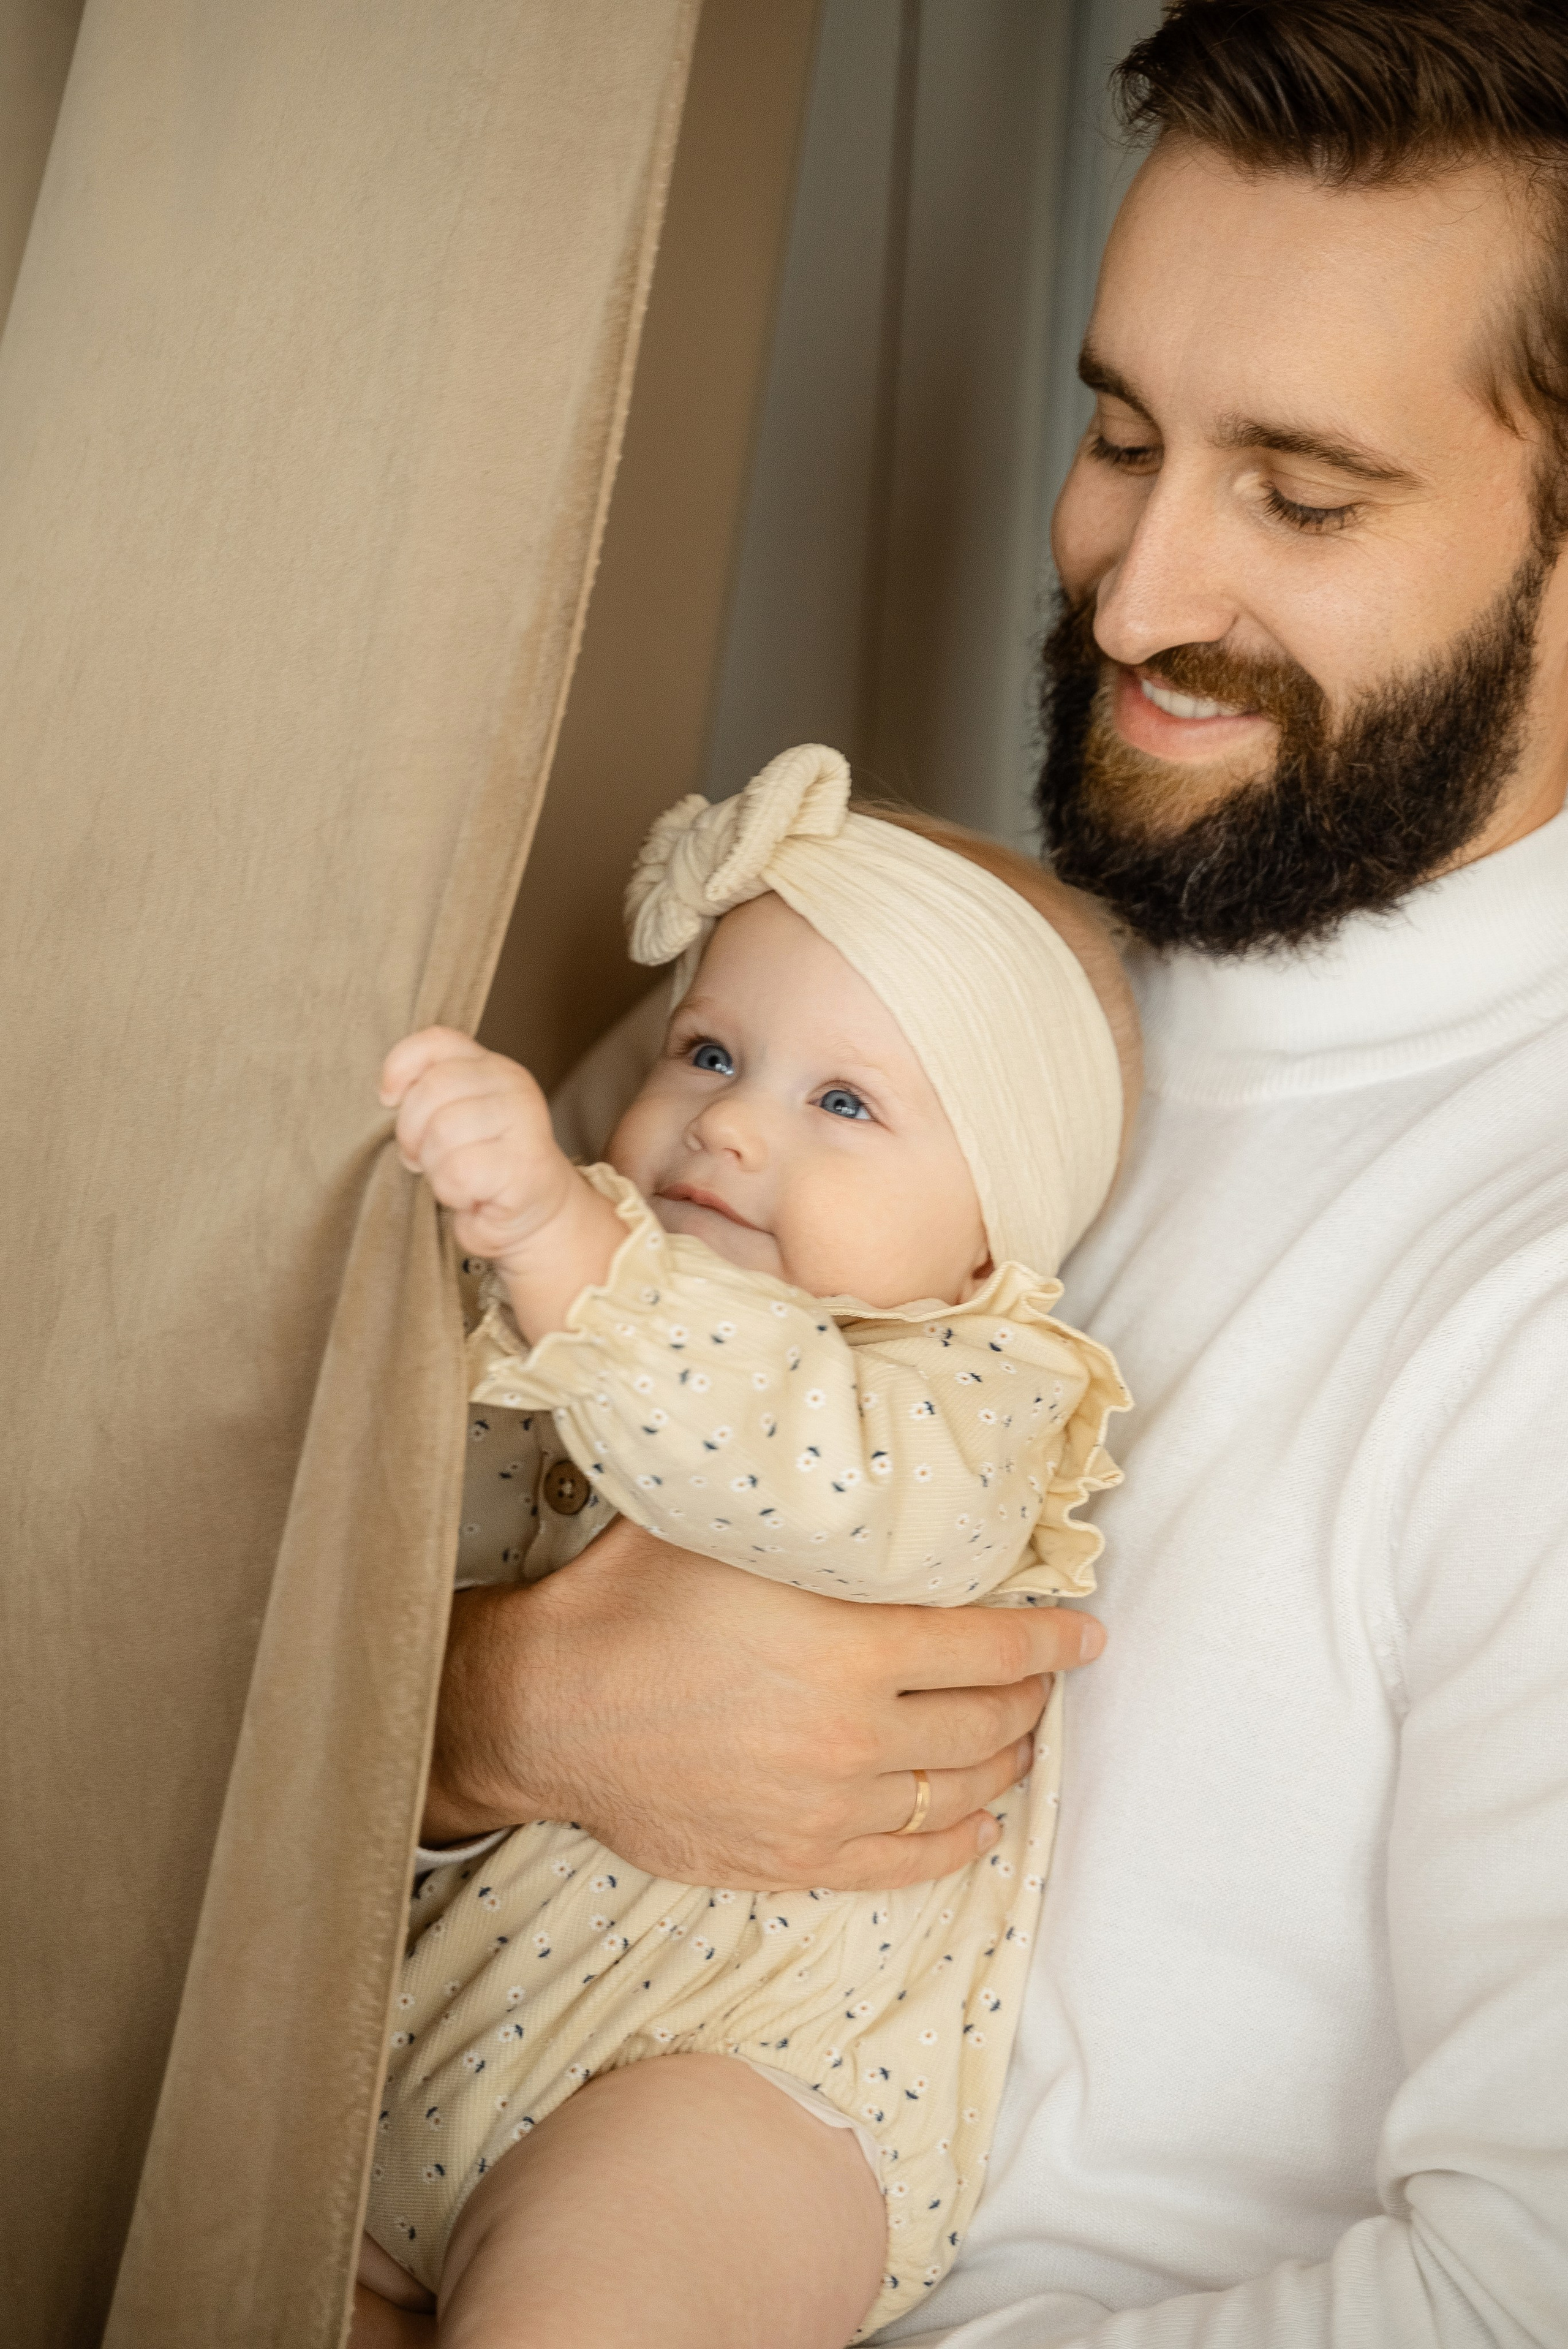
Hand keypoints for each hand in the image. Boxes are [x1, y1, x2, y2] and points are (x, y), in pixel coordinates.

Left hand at [379, 1027, 620, 1333]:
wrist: (538, 1216)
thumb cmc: (484, 1168)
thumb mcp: (455, 1118)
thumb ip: (429, 1095)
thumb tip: (390, 1095)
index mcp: (490, 1066)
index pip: (436, 1043)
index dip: (399, 1068)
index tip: (389, 1100)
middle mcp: (512, 1084)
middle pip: (432, 1089)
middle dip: (411, 1132)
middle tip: (423, 1158)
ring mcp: (524, 1121)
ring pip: (442, 1131)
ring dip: (435, 1166)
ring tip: (454, 1177)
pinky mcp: (525, 1163)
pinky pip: (458, 1171)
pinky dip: (452, 1191)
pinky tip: (471, 1195)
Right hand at [423, 1519, 1106, 1889]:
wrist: (548, 1709)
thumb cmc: (632, 1602)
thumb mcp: (729, 1530)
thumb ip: (815, 1517)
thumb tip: (878, 1472)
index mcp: (849, 1646)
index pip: (992, 1646)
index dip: (1052, 1640)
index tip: (1087, 1635)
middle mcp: (854, 1734)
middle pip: (989, 1722)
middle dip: (1030, 1699)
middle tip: (1042, 1679)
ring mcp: (829, 1808)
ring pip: (961, 1792)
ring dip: (1004, 1763)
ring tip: (1014, 1738)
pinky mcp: (797, 1861)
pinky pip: (910, 1860)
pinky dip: (958, 1838)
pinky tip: (976, 1818)